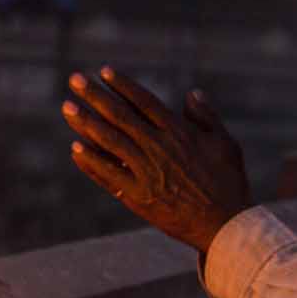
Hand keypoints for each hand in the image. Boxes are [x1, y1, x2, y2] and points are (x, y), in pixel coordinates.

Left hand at [62, 66, 251, 252]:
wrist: (224, 226)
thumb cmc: (229, 183)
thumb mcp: (225, 144)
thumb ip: (206, 117)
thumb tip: (191, 93)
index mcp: (178, 132)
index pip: (144, 101)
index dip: (122, 85)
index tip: (104, 71)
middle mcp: (158, 148)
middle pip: (120, 116)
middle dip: (95, 96)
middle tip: (74, 80)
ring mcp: (146, 172)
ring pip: (109, 142)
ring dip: (85, 123)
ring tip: (67, 107)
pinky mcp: (138, 197)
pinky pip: (108, 176)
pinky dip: (91, 163)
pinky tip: (75, 149)